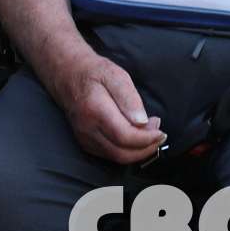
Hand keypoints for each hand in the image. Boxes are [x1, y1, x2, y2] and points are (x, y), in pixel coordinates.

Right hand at [52, 48, 165, 163]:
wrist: (68, 75)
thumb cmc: (95, 72)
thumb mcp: (116, 75)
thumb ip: (129, 98)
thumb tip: (142, 122)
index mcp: (96, 110)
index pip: (124, 136)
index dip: (146, 139)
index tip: (161, 131)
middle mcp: (88, 129)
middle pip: (121, 153)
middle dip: (146, 149)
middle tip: (160, 134)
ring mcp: (85, 138)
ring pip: (116, 157)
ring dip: (139, 151)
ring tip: (151, 133)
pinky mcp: (86, 143)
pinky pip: (110, 155)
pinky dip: (128, 151)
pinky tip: (137, 136)